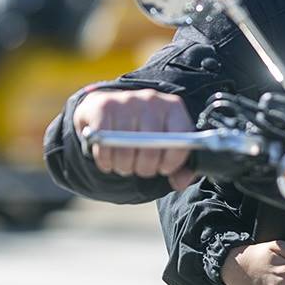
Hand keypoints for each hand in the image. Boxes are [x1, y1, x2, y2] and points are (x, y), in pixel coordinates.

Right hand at [72, 88, 193, 186]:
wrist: (106, 109)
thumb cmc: (142, 130)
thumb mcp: (164, 143)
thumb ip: (179, 166)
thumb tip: (180, 183)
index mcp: (174, 108)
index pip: (180, 141)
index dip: (171, 162)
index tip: (163, 168)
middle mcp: (152, 100)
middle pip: (151, 148)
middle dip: (145, 168)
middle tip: (140, 168)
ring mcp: (127, 101)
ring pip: (126, 149)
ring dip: (123, 166)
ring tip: (124, 164)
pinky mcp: (104, 106)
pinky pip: (105, 145)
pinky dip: (105, 160)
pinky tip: (108, 160)